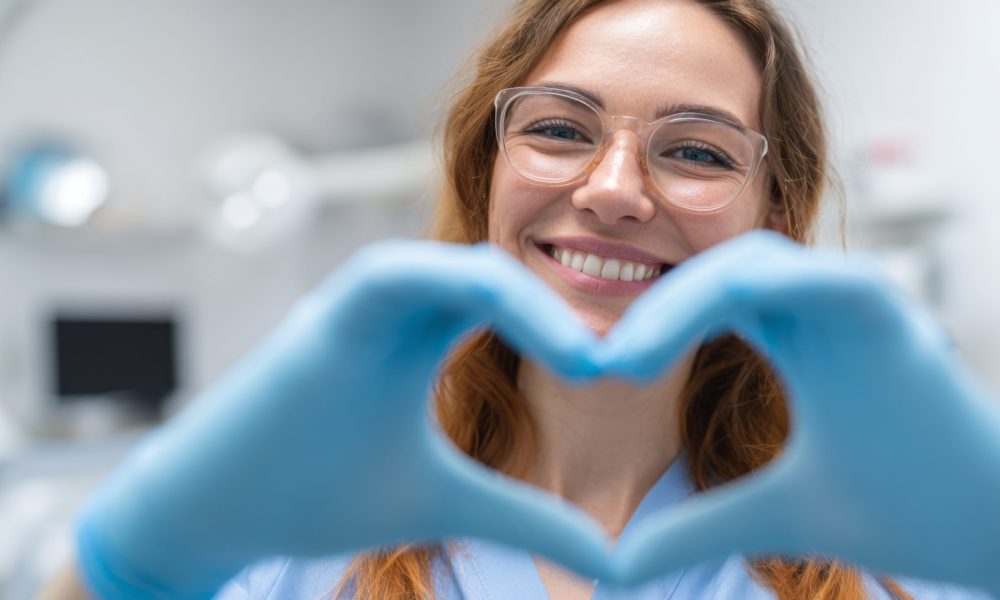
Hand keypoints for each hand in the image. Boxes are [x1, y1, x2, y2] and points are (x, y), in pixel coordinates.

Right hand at [75, 240, 610, 598]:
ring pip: (448, 264)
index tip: (616, 378)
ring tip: (580, 356)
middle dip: (557, 308)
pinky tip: (502, 317)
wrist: (212, 511)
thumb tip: (611, 555)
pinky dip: (450, 285)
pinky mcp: (318, 319)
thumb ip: (525, 517)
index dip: (565, 330)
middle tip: (618, 362)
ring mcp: (352, 307)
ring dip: (518, 295)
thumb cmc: (316, 497)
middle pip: (491, 274)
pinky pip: (393, 274)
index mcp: (422, 335)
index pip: (510, 303)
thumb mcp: (445, 505)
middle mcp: (392, 309)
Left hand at [602, 231, 999, 594]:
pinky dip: (773, 287)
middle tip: (606, 364)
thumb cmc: (896, 514)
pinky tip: (715, 316)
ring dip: (687, 298)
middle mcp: (825, 315)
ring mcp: (862, 310)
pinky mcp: (899, 323)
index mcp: (798, 341)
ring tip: (630, 358)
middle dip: (657, 308)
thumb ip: (697, 528)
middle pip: (721, 274)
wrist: (991, 536)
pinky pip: (828, 281)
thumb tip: (618, 565)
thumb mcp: (772, 517)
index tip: (599, 374)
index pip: (709, 301)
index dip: (652, 327)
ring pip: (758, 265)